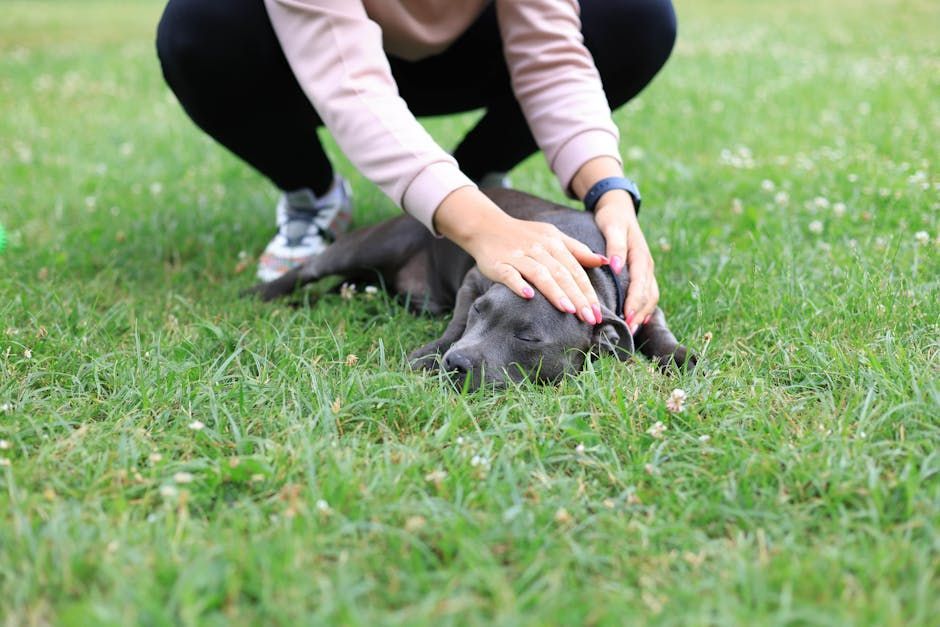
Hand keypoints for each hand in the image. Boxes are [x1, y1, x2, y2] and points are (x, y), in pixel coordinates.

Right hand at [433, 187, 607, 323]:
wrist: (486, 226)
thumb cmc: (524, 236)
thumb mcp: (553, 236)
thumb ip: (577, 250)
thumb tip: (604, 261)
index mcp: (554, 243)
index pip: (575, 269)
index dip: (588, 291)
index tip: (598, 312)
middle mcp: (538, 248)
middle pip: (562, 274)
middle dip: (577, 297)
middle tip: (589, 318)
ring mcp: (518, 256)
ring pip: (540, 274)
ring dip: (555, 292)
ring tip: (568, 310)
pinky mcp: (499, 263)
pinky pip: (510, 274)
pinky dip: (519, 284)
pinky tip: (529, 296)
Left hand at [593, 193, 658, 333]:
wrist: (619, 208)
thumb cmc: (612, 218)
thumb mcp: (612, 226)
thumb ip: (615, 246)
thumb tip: (616, 267)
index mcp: (640, 255)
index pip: (641, 283)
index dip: (635, 302)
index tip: (628, 317)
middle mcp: (646, 264)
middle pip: (648, 294)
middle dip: (640, 313)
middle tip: (629, 330)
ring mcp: (646, 269)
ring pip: (650, 295)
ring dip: (643, 313)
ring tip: (632, 329)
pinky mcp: (642, 272)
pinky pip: (648, 293)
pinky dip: (645, 307)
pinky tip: (638, 319)